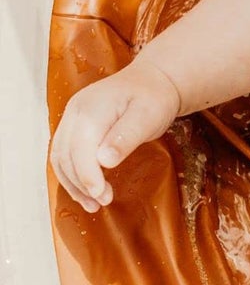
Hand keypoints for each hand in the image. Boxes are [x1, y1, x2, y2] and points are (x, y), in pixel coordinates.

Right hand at [48, 58, 183, 212]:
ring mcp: (71, 118)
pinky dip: (73, 174)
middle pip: (65, 155)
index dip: (88, 176)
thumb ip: (126, 137)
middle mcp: (74, 112)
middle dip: (80, 183)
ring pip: (60, 156)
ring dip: (73, 183)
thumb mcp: (148, 116)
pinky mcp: (75, 126)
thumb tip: (104, 161)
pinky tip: (87, 190)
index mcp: (91, 109)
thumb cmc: (154, 97)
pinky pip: (65, 153)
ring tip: (92, 204)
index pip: (80, 149)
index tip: (102, 196)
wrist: (153, 80)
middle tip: (101, 203)